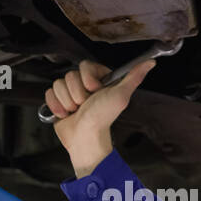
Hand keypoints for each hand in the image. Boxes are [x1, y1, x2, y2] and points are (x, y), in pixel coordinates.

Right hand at [45, 58, 155, 176]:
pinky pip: (49, 93)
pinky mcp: (58, 102)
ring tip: (77, 111)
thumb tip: (151, 62)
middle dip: (77, 93)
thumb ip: (134, 77)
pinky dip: (56, 106)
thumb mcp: (120, 95)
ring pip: (58, 84)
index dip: (88, 79)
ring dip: (67, 101)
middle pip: (70, 75)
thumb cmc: (103, 118)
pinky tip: (65, 114)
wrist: (86, 138)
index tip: (95, 91)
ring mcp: (70, 93)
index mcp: (98, 79)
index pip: (84, 65)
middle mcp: (84, 85)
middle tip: (86, 105)